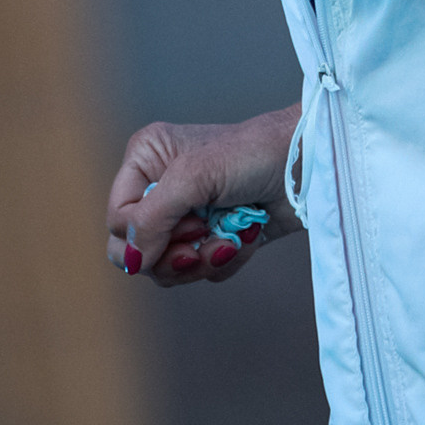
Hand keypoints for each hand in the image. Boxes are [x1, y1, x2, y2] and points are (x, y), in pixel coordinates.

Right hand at [107, 108, 301, 285]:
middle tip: (201, 241)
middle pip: (137, 251)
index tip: (187, 220)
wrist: (306, 164)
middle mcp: (161, 189)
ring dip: (204, 259)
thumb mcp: (194, 177)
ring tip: (230, 238)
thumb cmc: (252, 153)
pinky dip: (226, 259)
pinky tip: (244, 236)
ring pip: (169, 268)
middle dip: (174, 254)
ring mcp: (188, 216)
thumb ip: (152, 219)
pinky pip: (202, 271)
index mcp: (145, 161)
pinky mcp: (214, 237)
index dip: (145, 233)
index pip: (118, 220)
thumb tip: (130, 263)